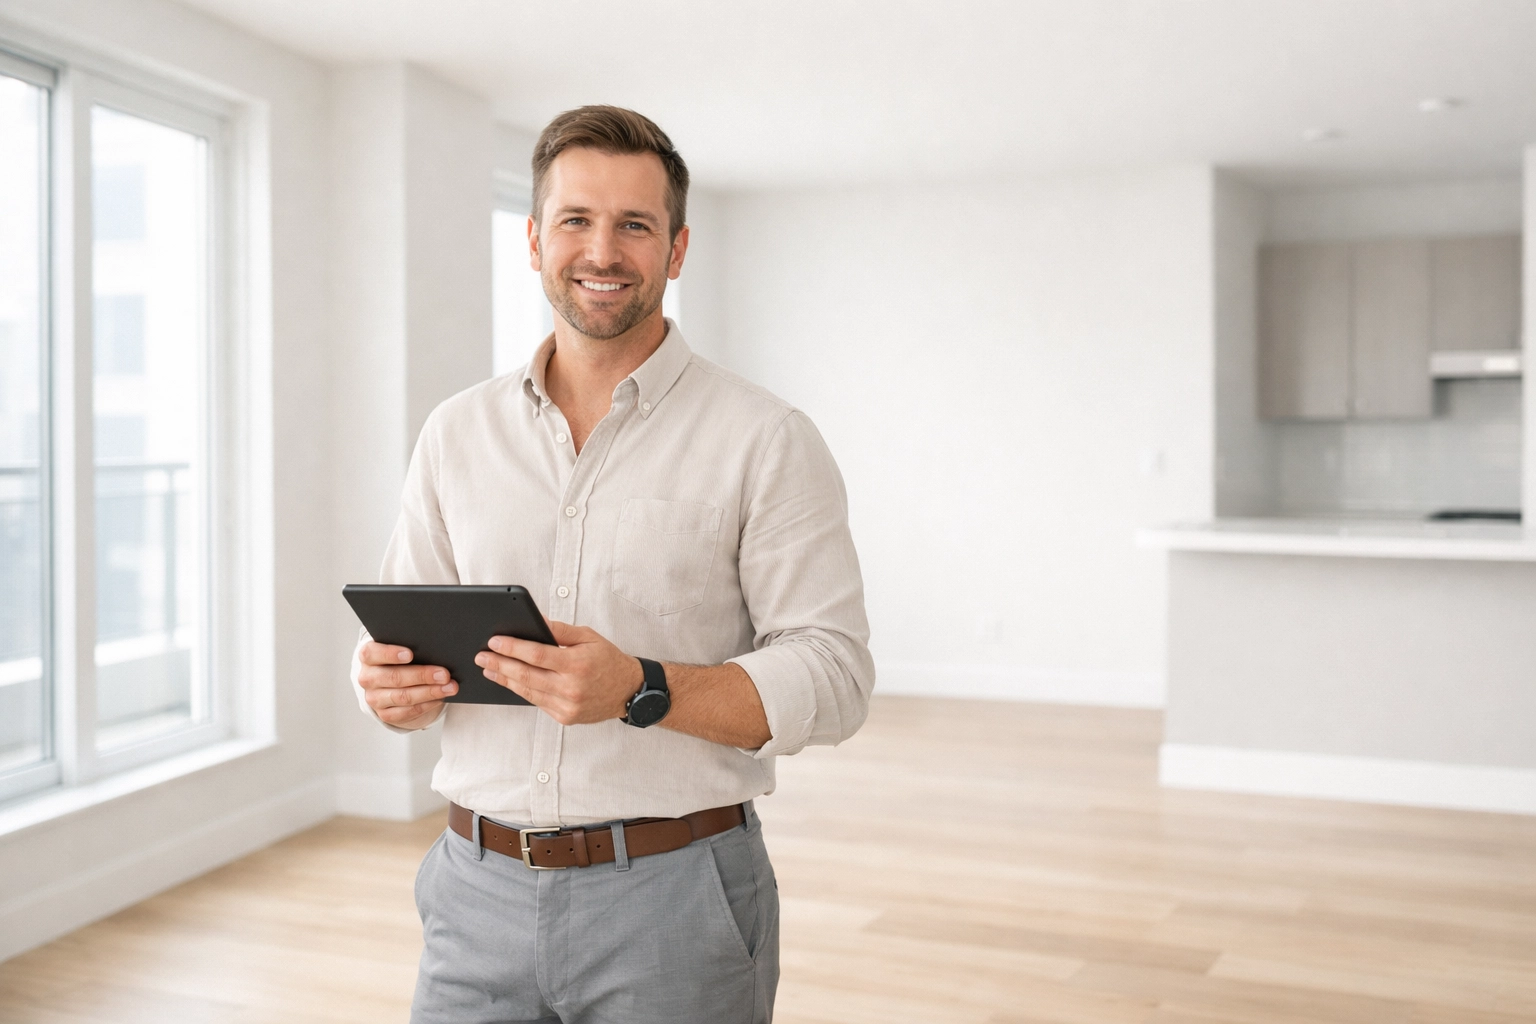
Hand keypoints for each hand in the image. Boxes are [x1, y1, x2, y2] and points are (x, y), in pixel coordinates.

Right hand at [357, 641, 456, 727]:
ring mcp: (374, 698)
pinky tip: (440, 698)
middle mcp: (368, 678)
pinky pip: (407, 711)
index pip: (372, 653)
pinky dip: (426, 704)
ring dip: (430, 692)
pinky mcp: (385, 714)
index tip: (410, 654)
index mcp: (368, 656)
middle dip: (422, 675)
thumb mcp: (400, 648)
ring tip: (450, 687)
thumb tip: (436, 650)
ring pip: (403, 697)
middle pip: (394, 677)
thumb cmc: (400, 659)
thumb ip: (411, 646)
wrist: (391, 682)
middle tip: (444, 674)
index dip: (390, 653)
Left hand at [476, 620, 643, 725]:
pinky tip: (509, 681)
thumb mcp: (588, 637)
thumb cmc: (608, 660)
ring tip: (489, 668)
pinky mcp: (565, 717)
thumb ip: (560, 630)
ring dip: (504, 679)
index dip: (512, 648)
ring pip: (527, 691)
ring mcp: (567, 705)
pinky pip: (537, 702)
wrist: (628, 691)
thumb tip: (536, 621)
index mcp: (578, 664)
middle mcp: (571, 687)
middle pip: (526, 675)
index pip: (537, 655)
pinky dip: (521, 691)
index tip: (494, 641)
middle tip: (482, 656)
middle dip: (500, 663)